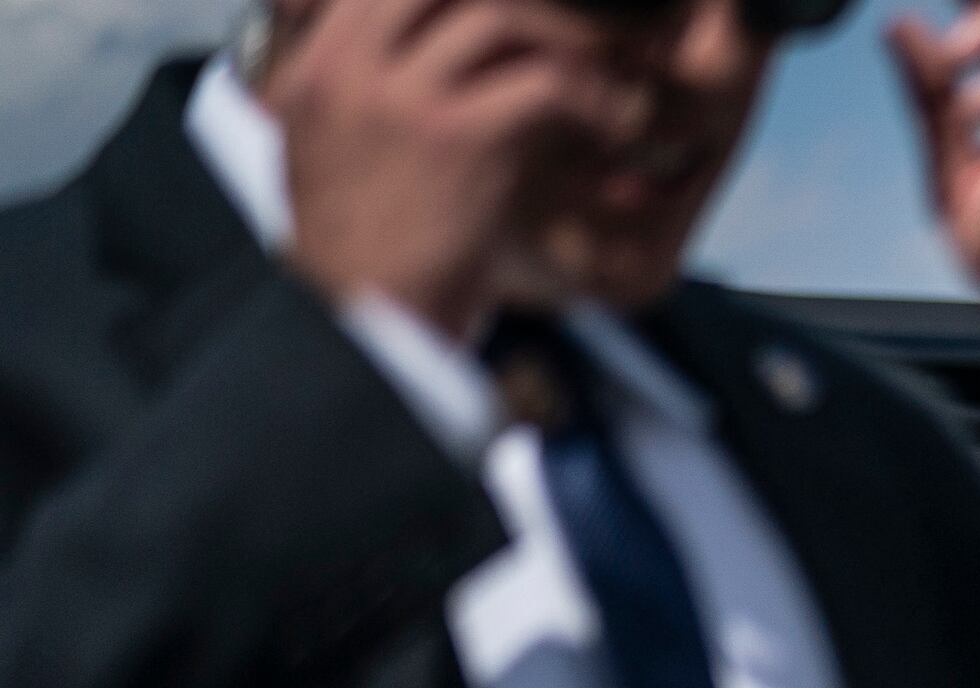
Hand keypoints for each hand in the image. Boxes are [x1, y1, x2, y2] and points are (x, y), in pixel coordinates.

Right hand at [265, 0, 642, 342]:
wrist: (361, 324)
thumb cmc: (365, 254)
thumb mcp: (336, 154)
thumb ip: (370, 95)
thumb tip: (431, 61)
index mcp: (318, 66)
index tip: (519, 17)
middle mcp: (351, 67)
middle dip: (525, 6)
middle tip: (581, 33)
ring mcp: (403, 98)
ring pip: (499, 20)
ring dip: (569, 44)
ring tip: (612, 78)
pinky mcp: (460, 138)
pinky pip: (543, 85)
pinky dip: (592, 98)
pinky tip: (620, 123)